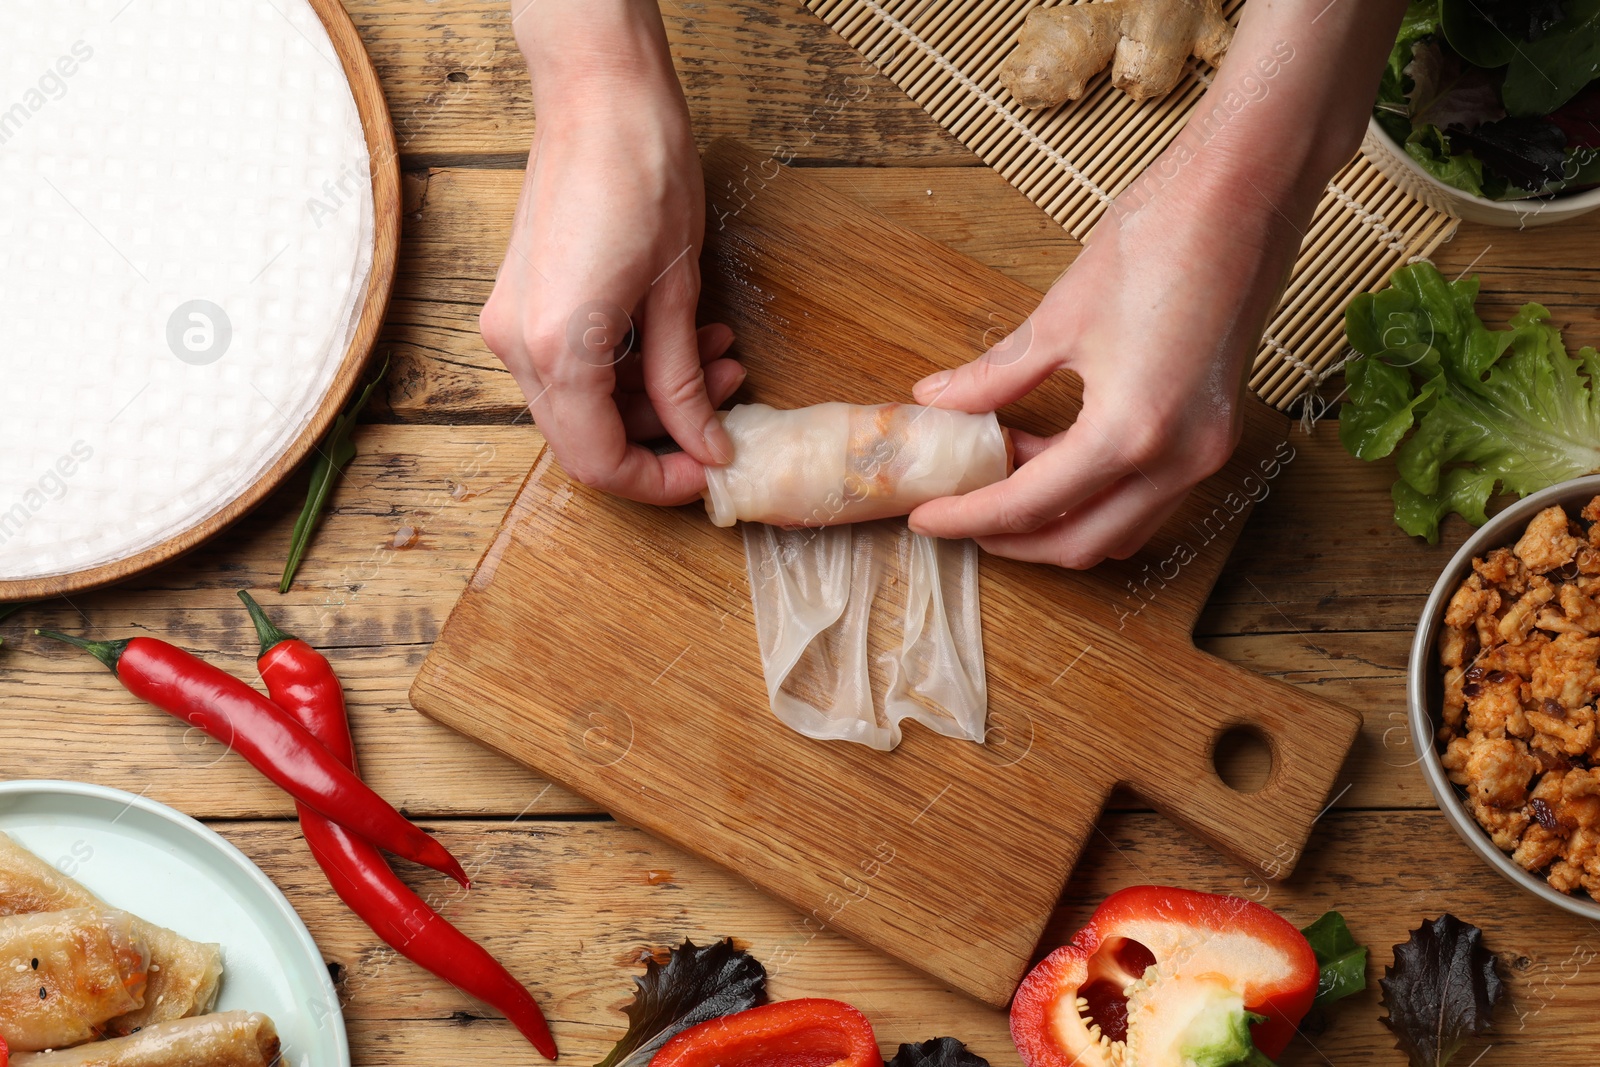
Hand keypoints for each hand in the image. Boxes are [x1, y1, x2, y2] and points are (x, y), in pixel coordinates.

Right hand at [482, 5, 740, 504]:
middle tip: (726, 412)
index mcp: (556, 347)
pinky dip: (628, 367)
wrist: (600, 96)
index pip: (599, 460)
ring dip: (653, 397)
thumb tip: (706, 447)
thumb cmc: (642, 174)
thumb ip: (683, 384)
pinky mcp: (522, 303)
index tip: (707, 473)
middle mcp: (517, 344)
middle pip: (586, 438)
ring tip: (720, 359)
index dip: (657, 481)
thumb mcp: (679, 293)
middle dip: (662, 436)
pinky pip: (573, 365)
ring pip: (584, 404)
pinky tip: (684, 338)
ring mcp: (512, 322)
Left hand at [906, 177, 1298, 568]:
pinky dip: (1099, 492)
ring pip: (1122, 527)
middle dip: (1015, 539)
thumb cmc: (1158, 240)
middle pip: (1082, 542)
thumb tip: (940, 401)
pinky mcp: (1218, 431)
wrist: (1245, 191)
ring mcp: (1207, 450)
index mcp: (1130, 433)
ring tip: (1004, 480)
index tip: (927, 517)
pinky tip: (1055, 453)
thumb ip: (994, 377)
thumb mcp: (1058, 319)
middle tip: (961, 516)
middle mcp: (1178, 459)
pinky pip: (1151, 494)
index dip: (969, 517)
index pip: (1031, 505)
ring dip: (1060, 520)